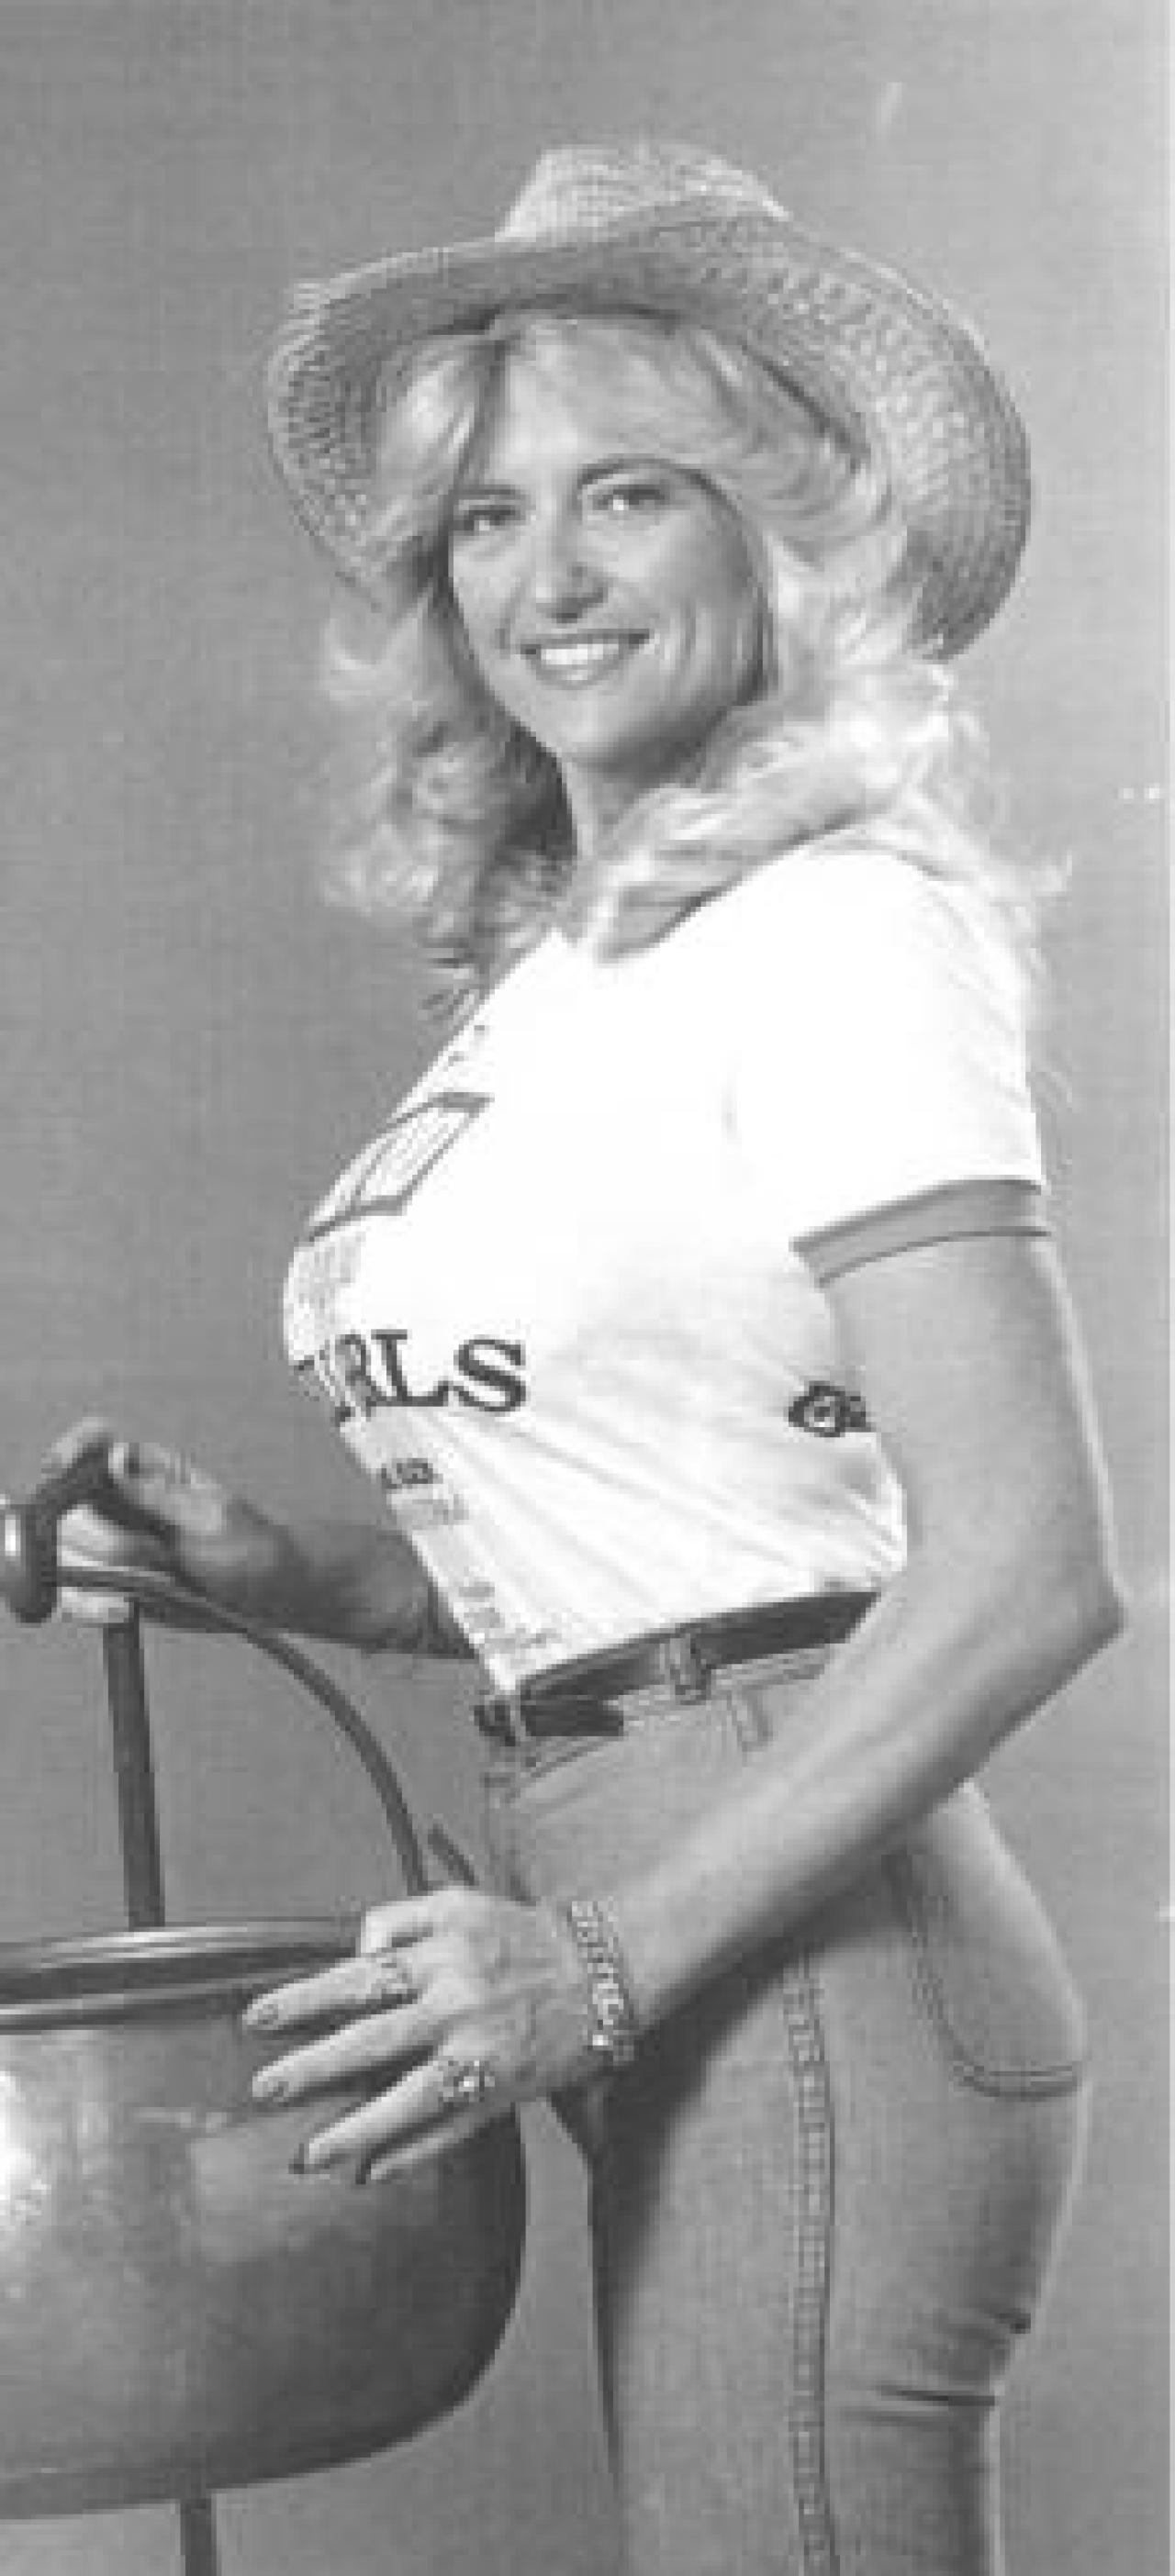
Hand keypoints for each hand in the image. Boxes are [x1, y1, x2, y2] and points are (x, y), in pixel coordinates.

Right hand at [47, 1416, 289, 1624]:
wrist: (266, 1600)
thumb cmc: (251, 1549)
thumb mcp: (212, 1517)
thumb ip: (159, 1495)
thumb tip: (115, 1462)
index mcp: (148, 1470)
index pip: (96, 1443)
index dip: (72, 1450)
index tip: (60, 1470)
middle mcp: (120, 1504)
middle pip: (70, 1508)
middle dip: (97, 1537)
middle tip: (150, 1556)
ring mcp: (110, 1546)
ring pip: (66, 1554)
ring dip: (96, 1575)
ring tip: (147, 1586)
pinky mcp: (109, 1585)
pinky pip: (75, 1595)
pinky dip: (89, 1606)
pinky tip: (121, 1610)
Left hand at [242, 1887, 598, 2180]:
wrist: (602, 1970)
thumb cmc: (524, 1936)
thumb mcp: (459, 1903)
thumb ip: (400, 1917)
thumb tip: (355, 1949)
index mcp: (441, 1957)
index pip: (357, 1978)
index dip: (302, 1999)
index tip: (258, 2018)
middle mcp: (455, 2006)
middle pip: (372, 2039)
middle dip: (312, 2066)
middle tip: (265, 2087)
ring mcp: (478, 2055)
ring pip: (407, 2099)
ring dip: (354, 2131)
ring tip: (309, 2155)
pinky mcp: (500, 2092)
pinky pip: (449, 2130)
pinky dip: (410, 2155)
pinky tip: (370, 2173)